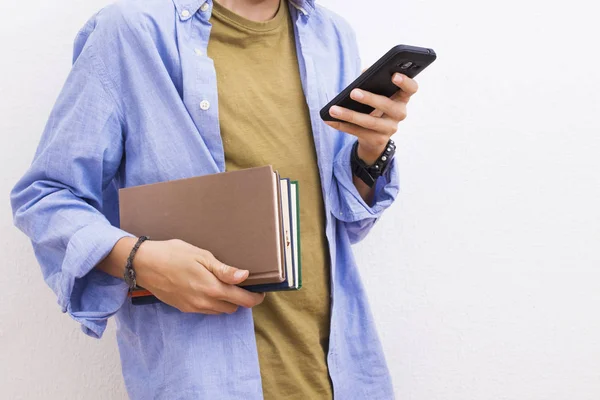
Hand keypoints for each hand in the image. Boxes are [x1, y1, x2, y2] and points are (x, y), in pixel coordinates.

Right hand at [133, 239, 265, 313]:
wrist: (144, 264)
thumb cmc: (173, 254)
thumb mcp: (202, 256)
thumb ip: (224, 270)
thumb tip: (244, 276)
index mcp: (212, 288)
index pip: (242, 300)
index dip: (255, 298)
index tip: (260, 291)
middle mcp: (204, 302)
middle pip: (232, 308)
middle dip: (240, 299)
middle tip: (241, 285)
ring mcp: (193, 307)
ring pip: (219, 311)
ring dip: (226, 302)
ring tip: (224, 286)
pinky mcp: (183, 308)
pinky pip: (205, 310)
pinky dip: (212, 303)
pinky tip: (207, 289)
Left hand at [324, 73, 418, 163]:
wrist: (375, 136)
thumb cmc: (376, 106)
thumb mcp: (377, 93)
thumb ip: (373, 80)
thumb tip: (364, 72)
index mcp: (402, 98)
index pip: (411, 89)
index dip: (405, 82)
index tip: (394, 75)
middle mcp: (400, 113)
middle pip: (388, 106)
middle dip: (370, 99)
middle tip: (353, 92)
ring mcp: (390, 129)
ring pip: (370, 122)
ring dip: (349, 115)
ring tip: (333, 109)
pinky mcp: (378, 140)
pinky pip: (358, 132)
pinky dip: (342, 126)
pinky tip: (330, 120)